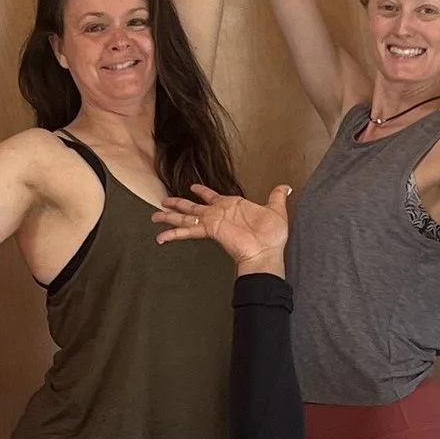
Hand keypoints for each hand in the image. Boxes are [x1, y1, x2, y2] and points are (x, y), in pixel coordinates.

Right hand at [154, 183, 290, 275]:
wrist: (266, 251)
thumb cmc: (271, 236)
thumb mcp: (276, 210)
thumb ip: (276, 197)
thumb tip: (285, 187)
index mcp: (231, 207)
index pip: (212, 197)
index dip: (202, 192)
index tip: (192, 187)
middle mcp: (218, 214)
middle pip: (192, 207)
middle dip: (178, 204)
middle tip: (163, 201)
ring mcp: (212, 222)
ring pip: (185, 217)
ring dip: (169, 216)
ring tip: (154, 216)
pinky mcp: (209, 230)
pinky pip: (188, 230)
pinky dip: (173, 234)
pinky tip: (160, 238)